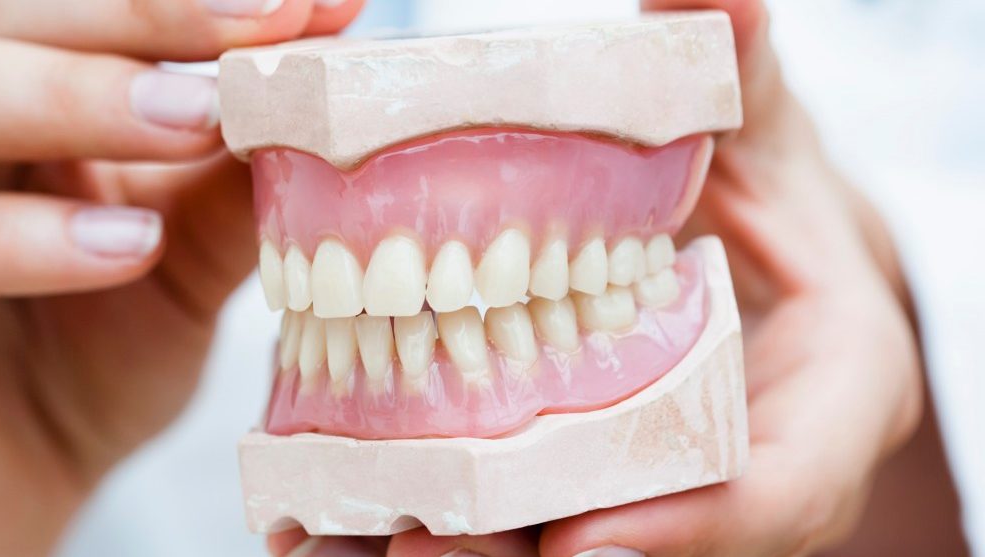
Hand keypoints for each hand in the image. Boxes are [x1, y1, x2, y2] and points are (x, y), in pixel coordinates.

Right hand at [0, 1, 363, 555]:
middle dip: (132, 15)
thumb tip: (324, 84)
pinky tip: (122, 247)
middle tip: (258, 33)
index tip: (311, 5)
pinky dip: (13, 236)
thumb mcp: (182, 258)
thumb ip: (230, 178)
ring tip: (196, 120)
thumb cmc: (86, 356)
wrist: (7, 496)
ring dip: (65, 95)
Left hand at [270, 1, 925, 554]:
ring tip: (352, 544)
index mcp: (828, 390)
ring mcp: (658, 476)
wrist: (749, 241)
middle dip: (535, 550)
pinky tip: (333, 523)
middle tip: (419, 548)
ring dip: (468, 550)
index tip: (582, 537)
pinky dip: (436, 514)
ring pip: (567, 536)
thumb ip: (742, 79)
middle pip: (647, 535)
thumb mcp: (763, 133)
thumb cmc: (764, 187)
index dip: (691, 523)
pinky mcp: (586, 470)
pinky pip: (518, 511)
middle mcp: (743, 459)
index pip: (783, 485)